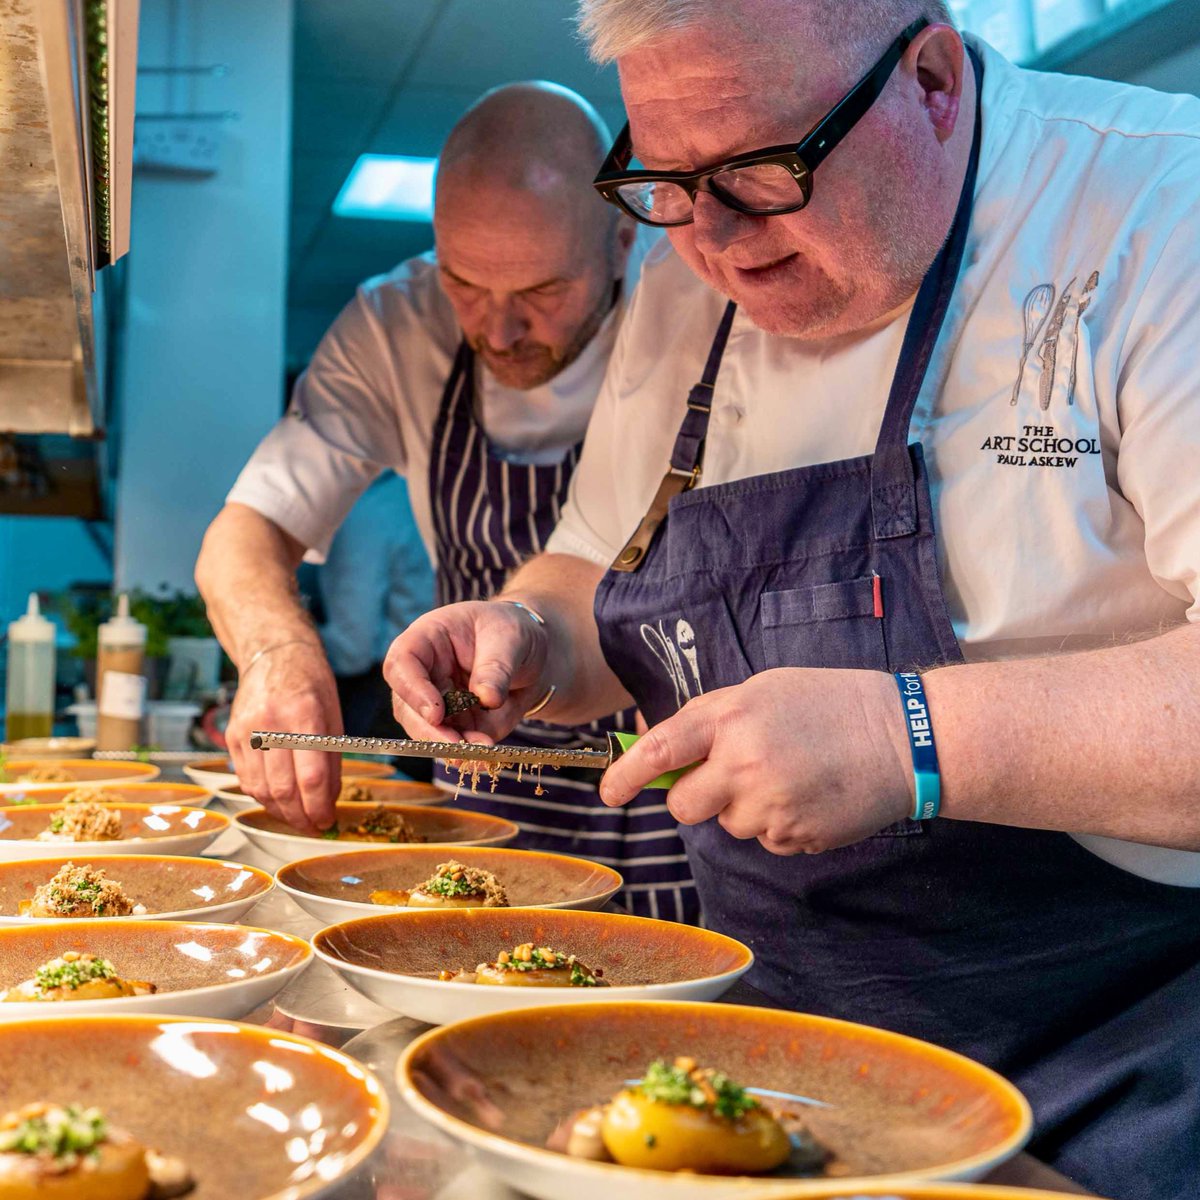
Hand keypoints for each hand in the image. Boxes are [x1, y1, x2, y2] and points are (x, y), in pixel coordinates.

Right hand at [225, 641, 341, 831]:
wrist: (274, 654)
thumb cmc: (311, 684)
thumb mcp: (334, 715)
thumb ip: (331, 759)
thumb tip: (328, 801)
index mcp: (304, 714)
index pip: (311, 776)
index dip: (320, 807)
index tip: (328, 820)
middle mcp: (270, 723)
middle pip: (283, 788)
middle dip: (301, 816)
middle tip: (315, 826)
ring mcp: (246, 730)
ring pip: (260, 789)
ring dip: (281, 812)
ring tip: (298, 819)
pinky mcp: (231, 736)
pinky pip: (245, 778)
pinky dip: (262, 797)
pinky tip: (278, 802)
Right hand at [383, 601, 549, 743]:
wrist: (533, 655)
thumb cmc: (511, 632)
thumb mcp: (510, 637)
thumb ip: (496, 666)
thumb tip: (486, 698)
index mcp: (427, 640)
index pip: (402, 663)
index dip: (412, 690)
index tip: (436, 713)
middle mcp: (424, 675)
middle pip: (407, 707)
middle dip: (430, 732)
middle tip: (458, 747)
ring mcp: (438, 704)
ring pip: (427, 733)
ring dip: (451, 749)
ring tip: (481, 754)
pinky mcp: (457, 726)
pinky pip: (455, 746)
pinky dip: (470, 756)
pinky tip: (487, 759)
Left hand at [599, 668, 913, 854]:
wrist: (902, 736)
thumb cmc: (829, 702)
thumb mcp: (762, 689)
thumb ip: (710, 718)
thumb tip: (661, 748)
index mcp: (730, 718)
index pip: (659, 751)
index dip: (625, 774)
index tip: (608, 793)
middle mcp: (743, 764)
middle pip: (684, 807)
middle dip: (694, 798)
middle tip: (727, 776)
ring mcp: (770, 806)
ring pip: (728, 825)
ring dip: (744, 808)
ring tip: (789, 774)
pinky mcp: (795, 837)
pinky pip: (765, 839)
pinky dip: (778, 824)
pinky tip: (808, 794)